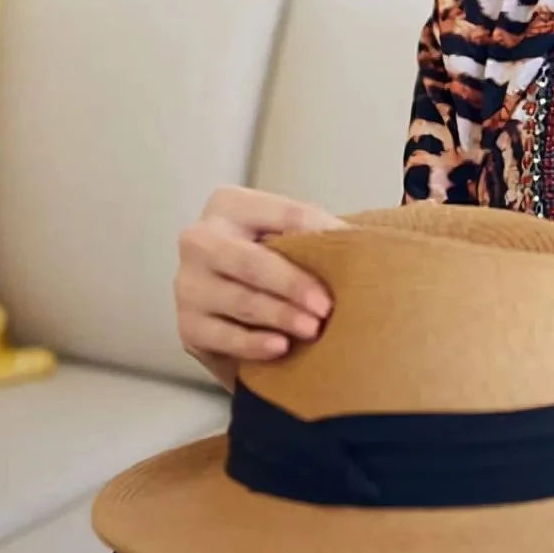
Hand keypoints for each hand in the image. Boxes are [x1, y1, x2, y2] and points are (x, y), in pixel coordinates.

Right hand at [175, 186, 347, 389]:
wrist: (236, 306)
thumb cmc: (274, 262)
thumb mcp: (291, 239)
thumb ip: (317, 234)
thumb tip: (366, 242)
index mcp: (228, 205)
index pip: (281, 214)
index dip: (317, 234)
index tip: (348, 253)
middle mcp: (199, 240)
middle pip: (251, 260)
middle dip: (292, 283)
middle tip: (326, 306)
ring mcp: (187, 284)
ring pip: (239, 300)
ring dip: (279, 316)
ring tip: (313, 329)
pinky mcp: (187, 326)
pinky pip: (223, 336)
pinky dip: (253, 344)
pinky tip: (280, 347)